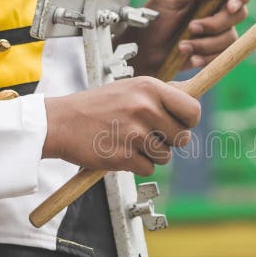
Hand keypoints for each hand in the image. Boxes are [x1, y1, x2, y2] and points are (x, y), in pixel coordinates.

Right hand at [42, 77, 200, 175]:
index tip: (181, 124)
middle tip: (148, 134)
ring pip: (166, 156)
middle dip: (169, 141)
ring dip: (152, 154)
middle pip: (182, 138)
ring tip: (129, 141)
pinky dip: (137, 165)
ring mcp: (134, 133)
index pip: (193, 110)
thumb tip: (195, 92)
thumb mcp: (131, 88)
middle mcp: (144, 108)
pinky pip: (148, 169)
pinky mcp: (123, 156)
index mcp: (150, 87)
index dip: (190, 121)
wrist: (61, 122)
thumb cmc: (99, 105)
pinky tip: (120, 151)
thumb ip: (163, 93)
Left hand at [123, 0, 251, 75]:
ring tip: (183, 46)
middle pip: (239, 13)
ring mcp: (218, 28)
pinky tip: (190, 57)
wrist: (144, 51)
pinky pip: (224, 55)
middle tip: (191, 28)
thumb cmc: (153, 19)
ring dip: (206, 44)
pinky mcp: (215, 48)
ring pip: (231, 37)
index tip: (230, 7)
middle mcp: (218, 6)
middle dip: (215, 24)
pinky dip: (206, 57)